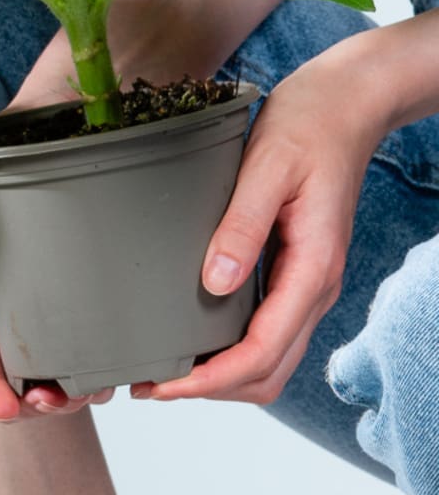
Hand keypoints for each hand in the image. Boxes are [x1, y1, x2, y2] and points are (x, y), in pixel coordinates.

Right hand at [0, 170, 113, 420]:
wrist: (22, 169)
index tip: (2, 409)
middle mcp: (5, 327)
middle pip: (16, 388)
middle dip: (38, 406)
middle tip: (60, 399)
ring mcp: (42, 328)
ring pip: (57, 383)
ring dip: (73, 398)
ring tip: (94, 388)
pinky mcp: (77, 320)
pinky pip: (88, 359)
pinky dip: (101, 375)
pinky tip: (120, 369)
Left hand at [134, 52, 379, 405]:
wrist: (344, 105)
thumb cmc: (308, 127)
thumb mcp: (266, 168)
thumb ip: (241, 227)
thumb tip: (214, 284)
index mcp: (313, 267)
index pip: (263, 352)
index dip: (211, 380)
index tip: (163, 386)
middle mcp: (316, 286)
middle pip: (269, 372)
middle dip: (211, 389)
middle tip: (149, 384)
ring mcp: (308, 283)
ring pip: (271, 359)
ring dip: (221, 376)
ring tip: (162, 368)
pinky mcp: (295, 273)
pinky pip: (268, 331)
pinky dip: (231, 351)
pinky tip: (192, 337)